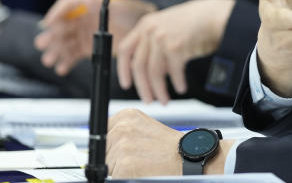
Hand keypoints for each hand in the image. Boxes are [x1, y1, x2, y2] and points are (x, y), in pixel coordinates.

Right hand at [35, 0, 154, 75]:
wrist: (147, 30)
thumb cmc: (133, 10)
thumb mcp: (114, 0)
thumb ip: (94, 1)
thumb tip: (75, 3)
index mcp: (86, 1)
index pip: (66, 6)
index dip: (55, 14)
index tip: (49, 24)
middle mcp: (82, 16)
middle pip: (61, 26)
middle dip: (51, 36)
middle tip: (42, 44)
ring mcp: (84, 33)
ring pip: (64, 42)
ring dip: (55, 51)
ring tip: (49, 60)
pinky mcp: (88, 48)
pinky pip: (73, 55)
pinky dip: (66, 62)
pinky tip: (62, 68)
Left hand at [106, 109, 232, 176]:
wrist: (188, 156)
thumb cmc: (170, 146)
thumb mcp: (144, 128)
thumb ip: (124, 132)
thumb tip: (103, 144)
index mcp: (126, 116)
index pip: (102, 132)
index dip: (110, 145)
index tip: (117, 150)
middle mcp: (122, 128)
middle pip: (103, 150)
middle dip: (114, 157)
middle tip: (138, 158)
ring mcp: (122, 147)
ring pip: (107, 165)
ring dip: (120, 169)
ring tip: (142, 165)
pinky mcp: (124, 166)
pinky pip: (115, 177)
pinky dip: (126, 178)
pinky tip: (142, 172)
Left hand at [116, 0, 235, 102]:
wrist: (212, 15)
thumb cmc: (191, 25)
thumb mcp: (165, 29)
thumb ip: (152, 47)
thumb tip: (146, 75)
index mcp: (144, 25)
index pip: (125, 50)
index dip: (123, 70)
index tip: (126, 85)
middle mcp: (150, 30)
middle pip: (138, 66)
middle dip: (143, 87)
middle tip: (149, 100)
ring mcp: (162, 38)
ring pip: (154, 72)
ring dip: (160, 90)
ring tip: (165, 100)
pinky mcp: (176, 46)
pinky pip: (173, 72)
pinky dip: (177, 83)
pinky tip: (181, 87)